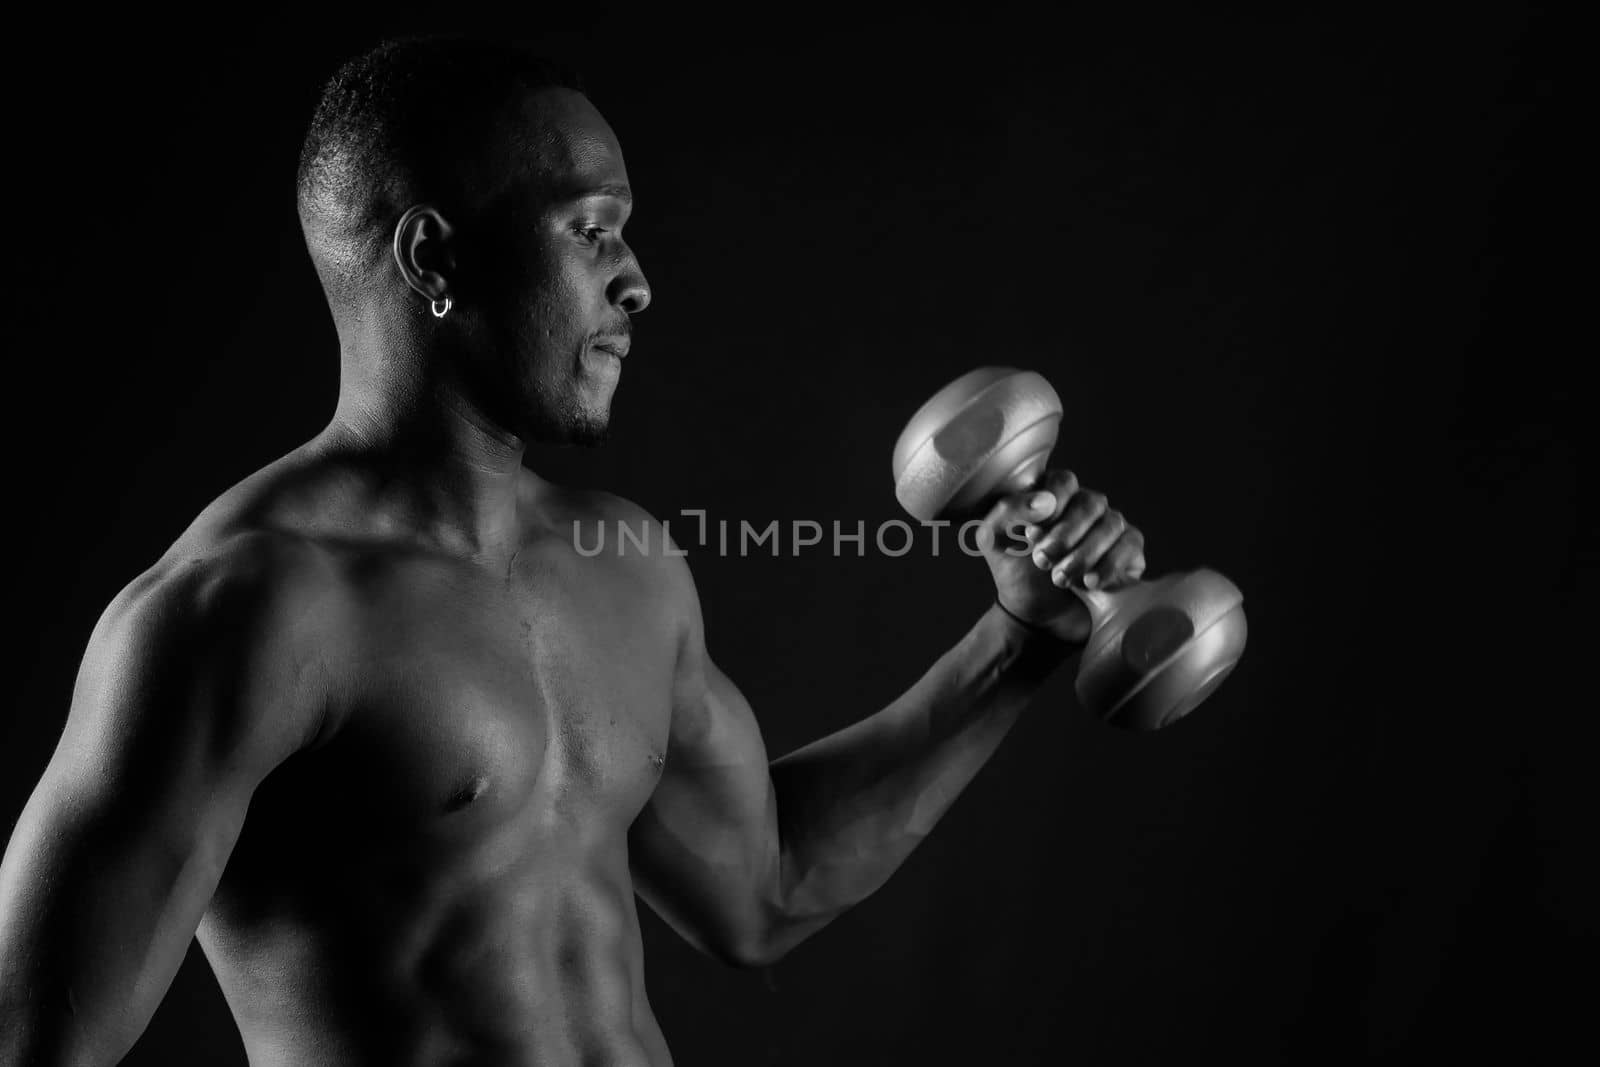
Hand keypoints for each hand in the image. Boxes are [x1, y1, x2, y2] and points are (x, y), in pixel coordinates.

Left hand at [978, 469, 1146, 643]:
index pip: (1064, 481)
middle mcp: (1085, 506)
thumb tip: (1045, 501)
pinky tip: (1089, 583)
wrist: (1036, 616)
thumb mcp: (993, 539)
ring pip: (1111, 525)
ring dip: (1083, 555)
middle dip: (1064, 535)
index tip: (1032, 532)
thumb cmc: (1015, 572)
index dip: (1052, 502)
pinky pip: (1129, 546)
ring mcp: (1109, 527)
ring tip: (1059, 579)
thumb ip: (1008, 511)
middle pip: (1090, 503)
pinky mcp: (1128, 551)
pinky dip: (1109, 565)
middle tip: (1042, 561)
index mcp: (1053, 496)